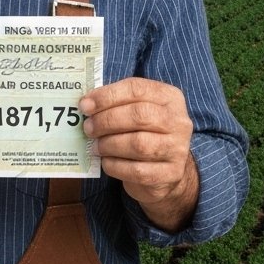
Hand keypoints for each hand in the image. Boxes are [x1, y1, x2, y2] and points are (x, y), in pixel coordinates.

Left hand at [80, 77, 198, 231]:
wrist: (165, 169)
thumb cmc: (142, 132)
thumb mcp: (134, 110)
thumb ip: (114, 103)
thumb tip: (85, 104)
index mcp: (169, 97)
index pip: (137, 89)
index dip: (107, 96)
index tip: (84, 106)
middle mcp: (179, 121)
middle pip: (139, 115)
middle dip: (106, 121)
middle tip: (88, 128)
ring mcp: (178, 149)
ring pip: (139, 144)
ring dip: (109, 144)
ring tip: (96, 146)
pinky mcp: (171, 174)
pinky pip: (138, 171)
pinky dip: (115, 166)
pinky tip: (106, 162)